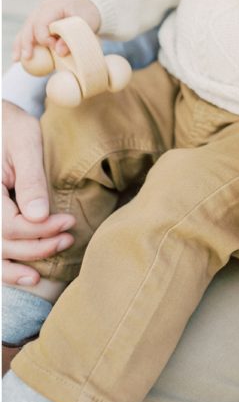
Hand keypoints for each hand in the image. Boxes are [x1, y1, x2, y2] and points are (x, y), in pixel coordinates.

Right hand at [2, 101, 74, 285]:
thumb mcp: (25, 142)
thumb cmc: (9, 125)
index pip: (8, 225)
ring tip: (58, 251)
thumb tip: (39, 216)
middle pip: (2, 243)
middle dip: (39, 245)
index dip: (40, 231)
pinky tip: (30, 276)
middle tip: (69, 236)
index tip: (69, 221)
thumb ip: (31, 179)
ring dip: (25, 262)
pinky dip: (8, 269)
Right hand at [13, 0, 100, 62]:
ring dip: (20, 44)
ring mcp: (39, 12)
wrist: (88, 2)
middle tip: (26, 58)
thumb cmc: (89, 13)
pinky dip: (23, 42)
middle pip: (29, 25)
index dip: (44, 37)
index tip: (53, 47)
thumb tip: (59, 52)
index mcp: (54, 5)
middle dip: (26, 43)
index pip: (42, 22)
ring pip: (25, 28)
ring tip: (17, 59)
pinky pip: (28, 31)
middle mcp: (43, 7)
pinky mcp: (39, 18)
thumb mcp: (87, 23)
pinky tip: (18, 55)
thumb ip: (73, 36)